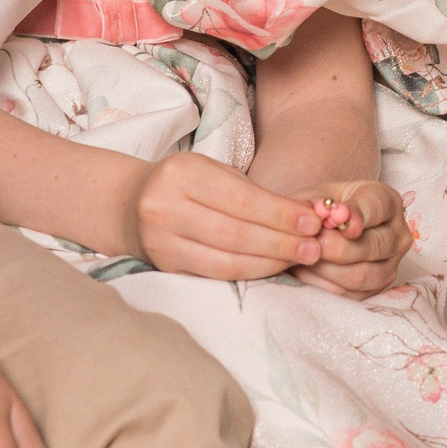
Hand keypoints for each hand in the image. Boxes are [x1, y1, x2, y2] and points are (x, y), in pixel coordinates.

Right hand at [124, 156, 332, 281]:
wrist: (131, 203)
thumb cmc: (187, 184)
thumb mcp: (214, 172)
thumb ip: (255, 193)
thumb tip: (308, 214)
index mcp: (181, 174)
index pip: (241, 199)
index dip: (280, 214)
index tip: (313, 222)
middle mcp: (164, 207)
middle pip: (235, 233)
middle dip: (281, 242)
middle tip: (315, 247)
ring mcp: (160, 241)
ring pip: (226, 260)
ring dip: (270, 262)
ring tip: (300, 258)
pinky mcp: (164, 266)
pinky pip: (215, 275)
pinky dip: (250, 272)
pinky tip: (273, 267)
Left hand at [292, 180, 413, 298]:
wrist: (317, 231)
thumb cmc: (319, 209)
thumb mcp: (314, 198)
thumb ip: (316, 205)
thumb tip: (323, 215)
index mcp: (387, 202)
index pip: (377, 208)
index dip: (356, 215)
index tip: (333, 217)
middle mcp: (397, 235)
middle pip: (374, 246)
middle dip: (337, 247)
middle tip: (310, 243)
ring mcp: (389, 265)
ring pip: (361, 275)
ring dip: (327, 268)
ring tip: (304, 257)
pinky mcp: (374, 290)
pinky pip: (349, 294)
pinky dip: (323, 284)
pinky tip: (307, 271)